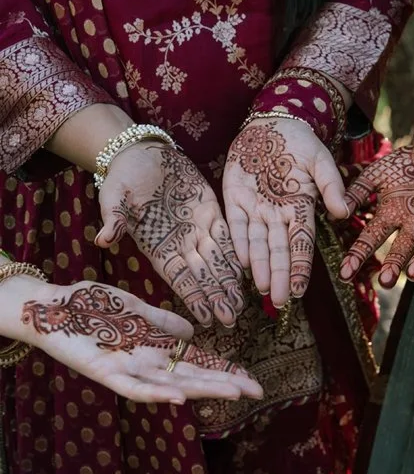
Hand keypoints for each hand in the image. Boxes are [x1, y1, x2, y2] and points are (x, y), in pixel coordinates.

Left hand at [17, 280, 263, 404]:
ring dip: (203, 390)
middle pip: (193, 378)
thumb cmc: (88, 304)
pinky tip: (180, 399)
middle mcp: (146, 364)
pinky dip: (157, 394)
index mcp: (156, 348)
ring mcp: (127, 370)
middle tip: (256, 392)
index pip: (198, 363)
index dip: (225, 371)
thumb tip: (193, 331)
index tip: (252, 379)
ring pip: (172, 386)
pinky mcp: (105, 373)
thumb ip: (163, 321)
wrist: (48, 306)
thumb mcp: (135, 307)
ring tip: (233, 394)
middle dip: (225, 384)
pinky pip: (135, 389)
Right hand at [97, 141, 244, 328]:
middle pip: (203, 275)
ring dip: (230, 281)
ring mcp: (197, 229)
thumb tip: (102, 240)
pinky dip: (238, 254)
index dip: (192, 297)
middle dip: (216, 297)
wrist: (141, 154)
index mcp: (157, 246)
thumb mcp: (113, 197)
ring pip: (218, 261)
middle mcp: (180, 243)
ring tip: (242, 304)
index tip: (205, 318)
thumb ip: (113, 220)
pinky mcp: (211, 212)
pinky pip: (227, 237)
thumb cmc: (122, 178)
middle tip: (232, 319)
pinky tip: (249, 271)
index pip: (178, 277)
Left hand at [223, 118, 349, 307]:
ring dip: (260, 267)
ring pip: (258, 244)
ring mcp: (256, 209)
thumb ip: (331, 186)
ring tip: (261, 290)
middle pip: (279, 251)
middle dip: (279, 277)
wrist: (272, 125)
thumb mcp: (321, 161)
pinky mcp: (235, 200)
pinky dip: (238, 244)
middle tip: (280, 301)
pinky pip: (236, 227)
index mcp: (301, 208)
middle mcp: (278, 214)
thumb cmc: (301, 143)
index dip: (300, 266)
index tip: (299, 288)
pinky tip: (241, 264)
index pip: (302, 243)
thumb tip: (343, 212)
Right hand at [340, 145, 413, 286]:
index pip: (372, 238)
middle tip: (386, 282)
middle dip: (394, 264)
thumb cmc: (403, 166)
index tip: (345, 274)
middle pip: (402, 248)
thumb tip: (335, 212)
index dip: (358, 256)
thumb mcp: (376, 174)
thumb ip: (357, 190)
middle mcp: (411, 224)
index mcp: (390, 216)